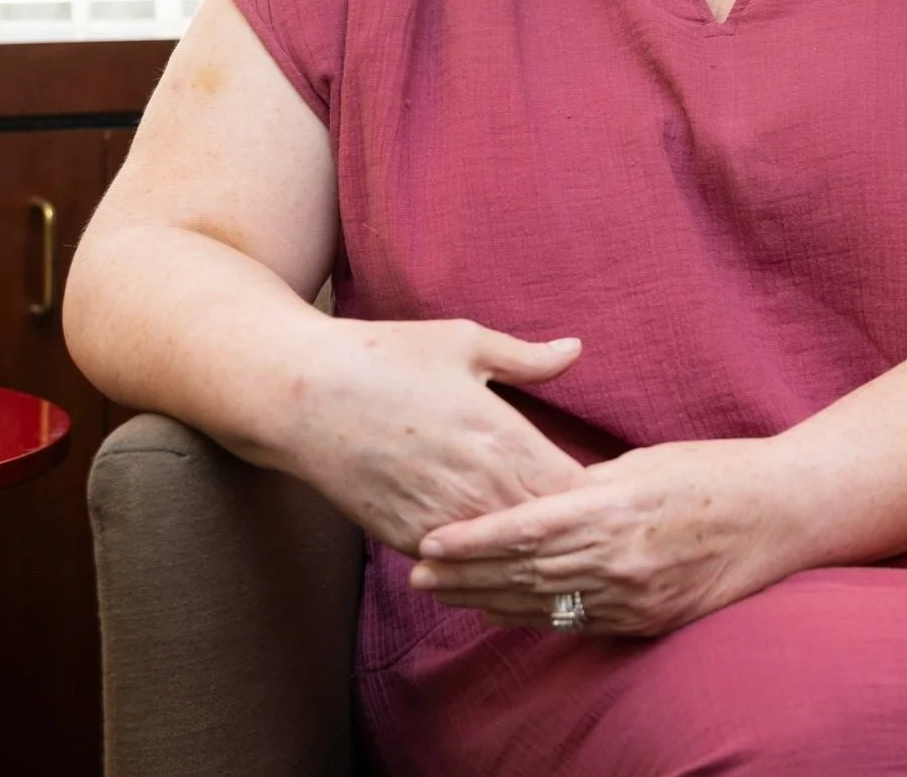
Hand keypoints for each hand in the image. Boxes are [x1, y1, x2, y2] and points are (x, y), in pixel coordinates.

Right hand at [276, 318, 587, 555]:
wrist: (302, 396)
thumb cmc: (386, 358)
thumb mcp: (464, 343)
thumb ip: (527, 358)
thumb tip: (576, 349)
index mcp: (504, 438)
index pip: (576, 490)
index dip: (595, 494)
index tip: (604, 488)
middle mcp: (480, 488)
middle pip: (548, 531)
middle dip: (569, 529)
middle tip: (586, 525)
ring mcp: (444, 520)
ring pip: (507, 556)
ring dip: (528, 551)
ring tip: (548, 545)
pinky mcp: (408, 539)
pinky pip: (462, 563)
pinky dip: (482, 559)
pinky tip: (494, 551)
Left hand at [407, 438, 801, 636]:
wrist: (781, 515)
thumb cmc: (712, 472)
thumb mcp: (643, 463)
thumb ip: (587, 485)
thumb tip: (538, 497)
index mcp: (616, 506)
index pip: (527, 528)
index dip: (474, 538)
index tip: (432, 539)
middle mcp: (621, 557)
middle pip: (525, 572)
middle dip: (466, 574)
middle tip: (417, 572)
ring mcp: (636, 595)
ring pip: (545, 603)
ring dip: (489, 599)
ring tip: (445, 593)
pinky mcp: (649, 619)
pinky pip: (579, 622)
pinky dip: (534, 616)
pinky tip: (501, 611)